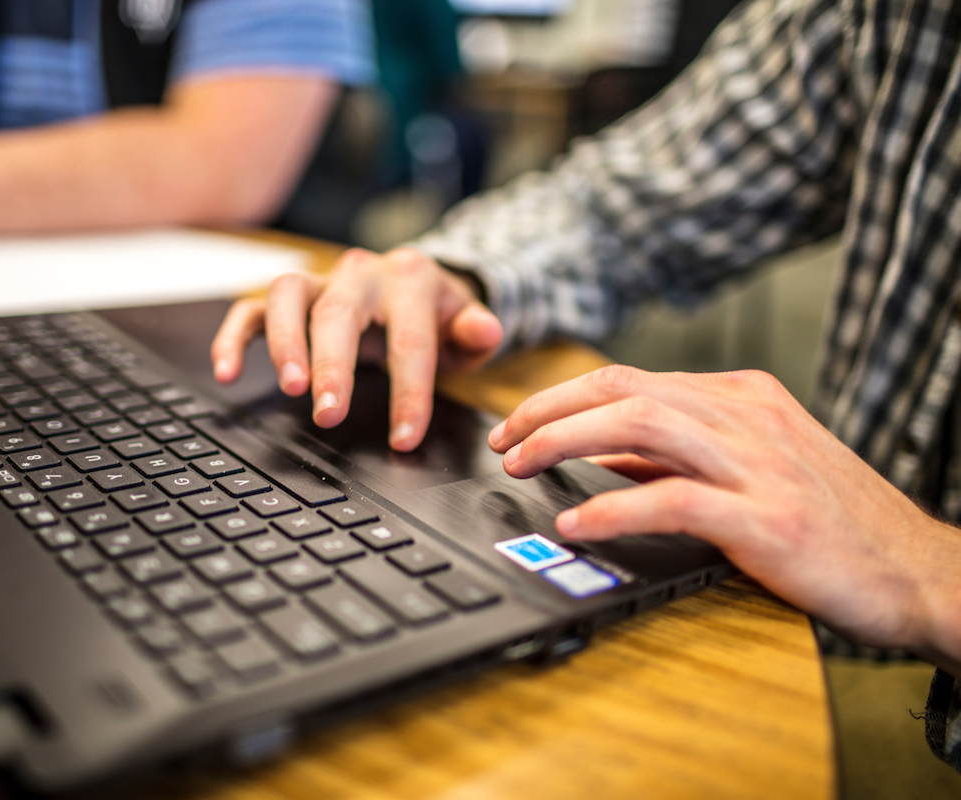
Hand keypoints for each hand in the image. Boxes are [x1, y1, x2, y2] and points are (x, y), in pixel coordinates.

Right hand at [211, 247, 503, 449]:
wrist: (416, 282)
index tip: (404, 437)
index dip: (409, 392)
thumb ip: (477, 331)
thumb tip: (485, 330)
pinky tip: (226, 371)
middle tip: (330, 413)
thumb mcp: (467, 324)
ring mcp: (321, 282)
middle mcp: (361, 273)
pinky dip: (234, 336)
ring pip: (289, 295)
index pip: (410, 339)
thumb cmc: (438, 315)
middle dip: (333, 365)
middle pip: (340, 313)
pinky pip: (252, 307)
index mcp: (411, 279)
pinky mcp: (289, 296)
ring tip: (289, 387)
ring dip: (284, 341)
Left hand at [489, 365, 960, 666]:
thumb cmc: (830, 522)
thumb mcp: (749, 467)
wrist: (920, 571)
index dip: (560, 399)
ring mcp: (760, 464)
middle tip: (504, 443)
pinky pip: (674, 500)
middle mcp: (746, 417)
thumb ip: (675, 455)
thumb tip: (598, 452)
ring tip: (522, 468)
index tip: (517, 424)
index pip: (628, 379)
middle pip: (623, 390)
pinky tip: (576, 524)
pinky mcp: (769, 519)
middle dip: (548, 411)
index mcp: (739, 398)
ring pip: (642, 425)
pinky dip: (615, 508)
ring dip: (566, 442)